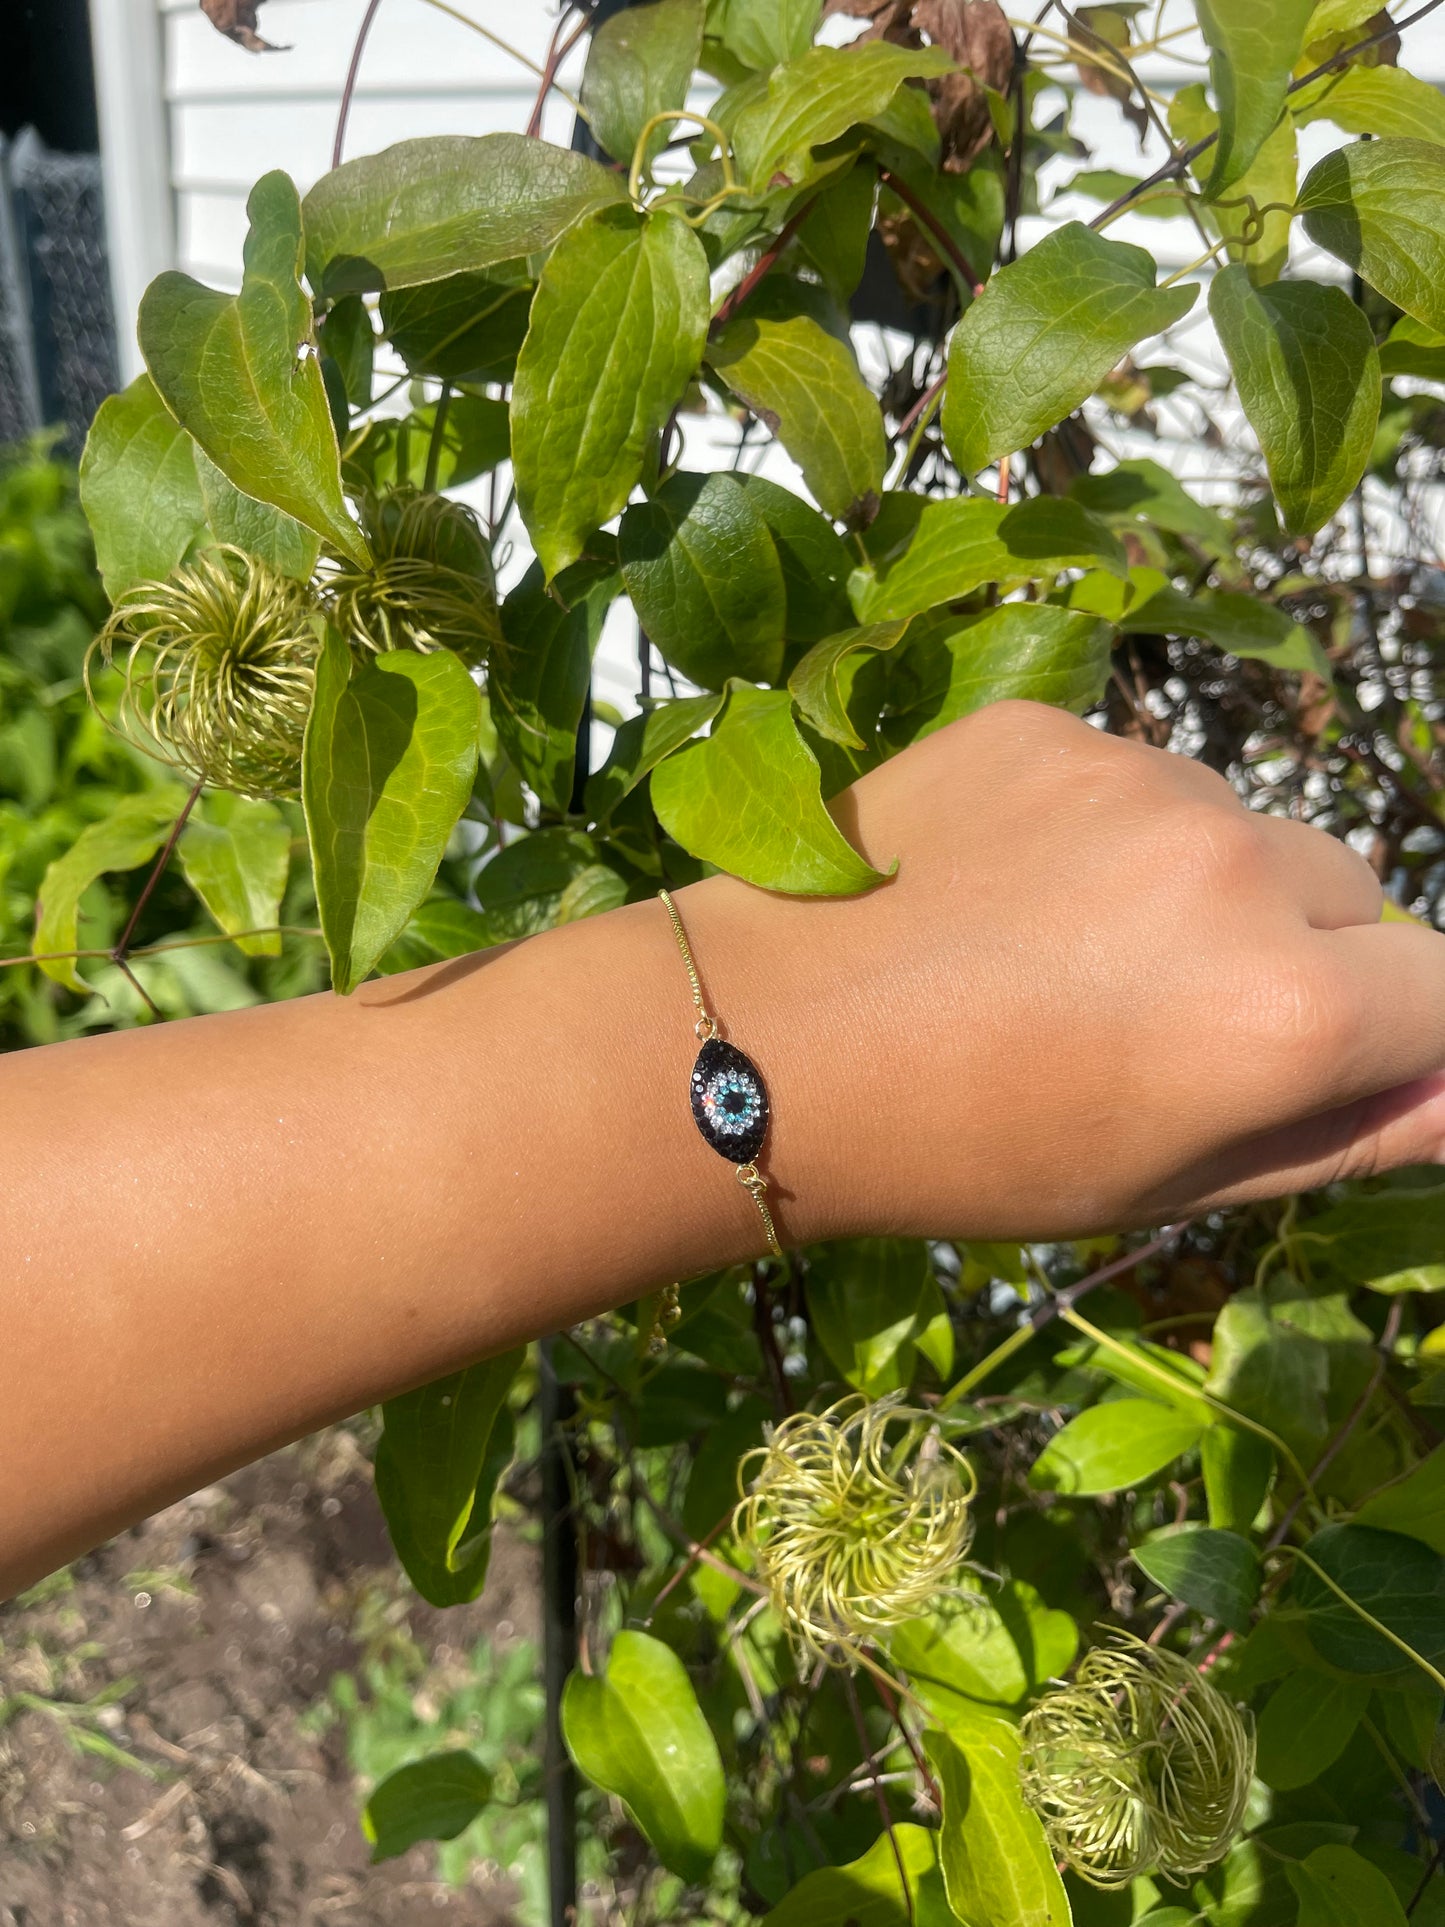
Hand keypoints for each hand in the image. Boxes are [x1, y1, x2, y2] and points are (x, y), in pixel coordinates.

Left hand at [681, 700, 1444, 1240]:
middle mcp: (1239, 865)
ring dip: (1198, 884)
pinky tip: (1001, 889)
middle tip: (1162, 1019)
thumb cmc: (968, 1150)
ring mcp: (1139, 776)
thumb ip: (1347, 1130)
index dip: (1402, 1033)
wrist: (762, 1042)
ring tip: (1061, 955)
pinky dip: (1100, 830)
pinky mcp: (1048, 727)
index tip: (1322, 1057)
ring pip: (1237, 828)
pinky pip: (1130, 778)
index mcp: (1288, 1008)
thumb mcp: (1169, 1182)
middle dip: (1306, 954)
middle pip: (1353, 895)